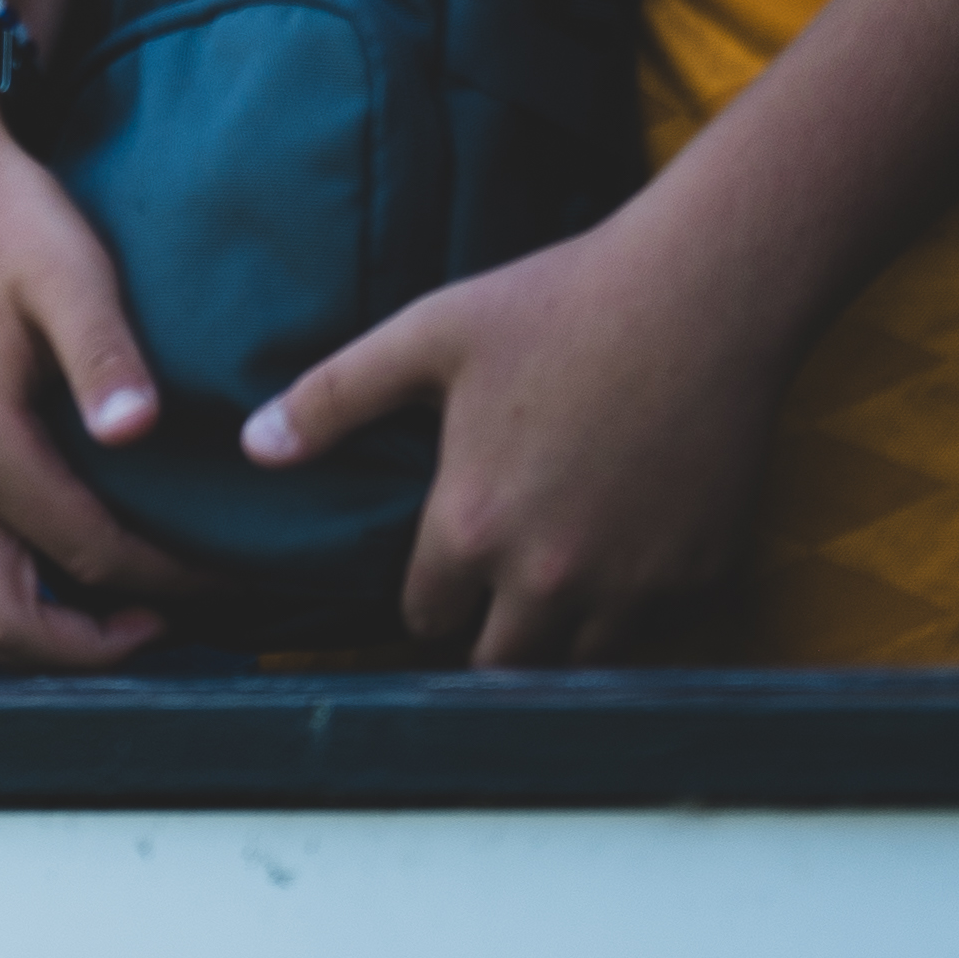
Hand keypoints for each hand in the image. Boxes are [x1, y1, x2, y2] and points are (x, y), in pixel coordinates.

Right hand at [0, 72, 200, 667]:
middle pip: (7, 622)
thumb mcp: (68, 268)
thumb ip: (104, 356)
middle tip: (169, 627)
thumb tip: (141, 433)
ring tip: (107, 619)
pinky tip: (34, 578)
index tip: (233, 580)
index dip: (173, 582)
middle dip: (93, 650)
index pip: (93, 555)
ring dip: (30, 641)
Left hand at [242, 208, 798, 664]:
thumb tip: (255, 446)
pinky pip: (659, 631)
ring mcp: (634, 584)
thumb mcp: (425, 336)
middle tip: (492, 595)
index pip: (426, 618)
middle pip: (501, 665)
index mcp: (471, 527)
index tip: (441, 570)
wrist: (699, 292)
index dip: (429, 595)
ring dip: (561, 637)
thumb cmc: (554, 304)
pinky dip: (637, 612)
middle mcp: (550, 577)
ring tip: (555, 587)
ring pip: (581, 664)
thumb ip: (333, 399)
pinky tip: (626, 562)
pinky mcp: (703, 575)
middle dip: (487, 636)